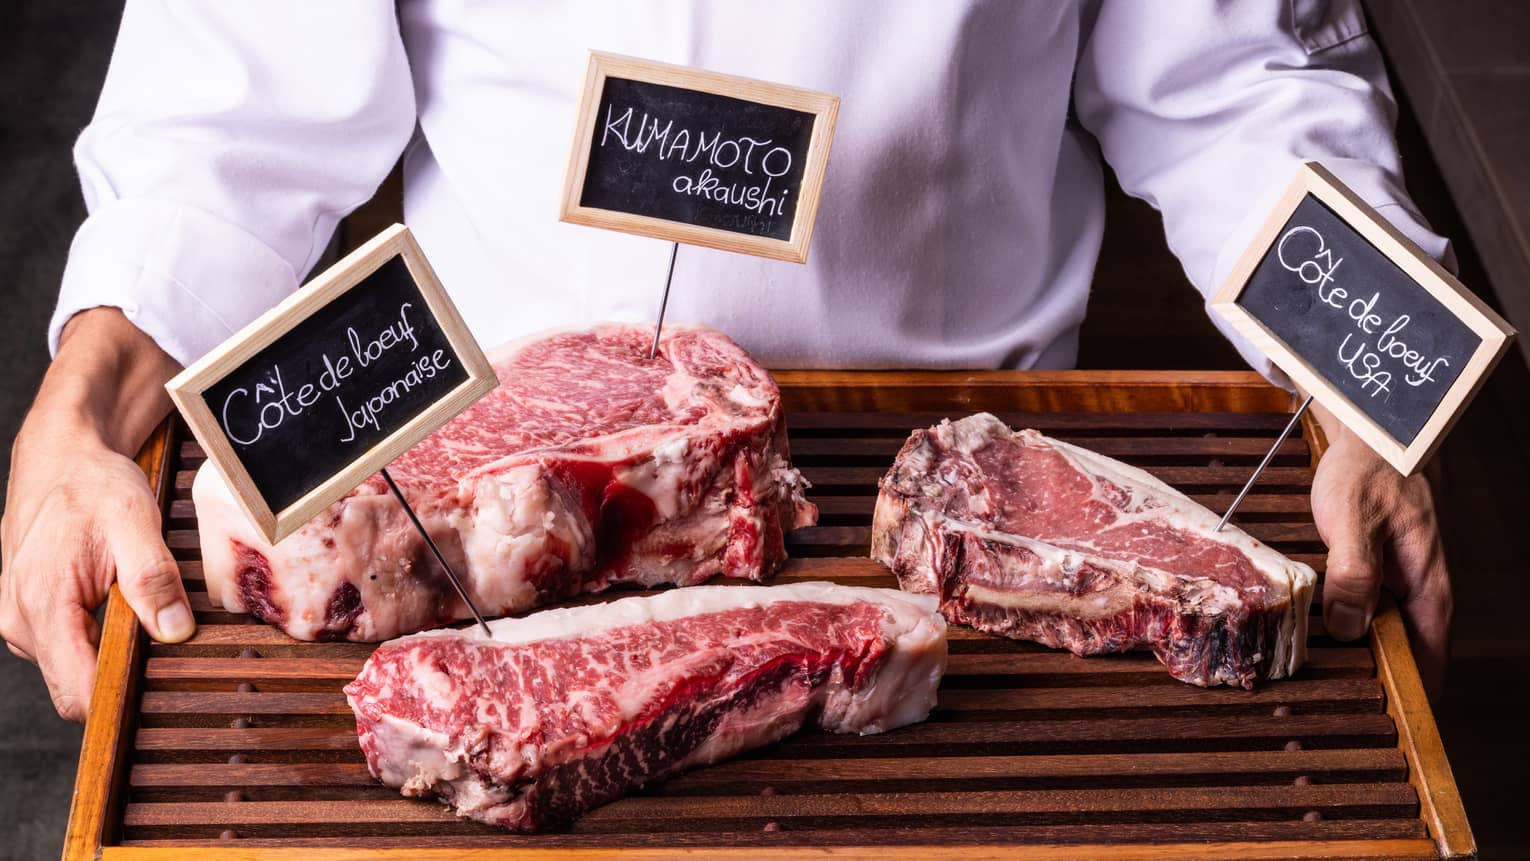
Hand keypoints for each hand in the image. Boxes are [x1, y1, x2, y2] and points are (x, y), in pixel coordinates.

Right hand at [0, 309, 186, 720]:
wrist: (61, 456)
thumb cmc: (91, 484)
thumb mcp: (134, 522)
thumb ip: (153, 579)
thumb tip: (174, 630)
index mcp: (43, 605)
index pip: (78, 692)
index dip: (121, 699)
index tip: (162, 687)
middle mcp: (22, 623)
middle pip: (76, 689)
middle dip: (121, 678)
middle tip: (165, 645)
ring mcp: (23, 622)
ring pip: (73, 671)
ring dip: (110, 656)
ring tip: (142, 615)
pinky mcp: (33, 616)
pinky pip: (69, 649)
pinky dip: (98, 639)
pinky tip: (121, 609)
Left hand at [1308, 403, 1450, 697]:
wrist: (1370, 431)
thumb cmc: (1368, 472)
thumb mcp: (1354, 521)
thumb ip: (1353, 573)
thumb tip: (1348, 628)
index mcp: (1426, 591)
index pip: (1428, 665)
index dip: (1403, 699)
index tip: (1371, 721)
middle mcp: (1418, 594)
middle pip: (1401, 657)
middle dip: (1368, 682)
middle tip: (1322, 704)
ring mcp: (1398, 584)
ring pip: (1378, 636)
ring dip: (1348, 656)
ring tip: (1308, 679)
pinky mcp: (1375, 572)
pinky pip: (1361, 612)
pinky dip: (1338, 626)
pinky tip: (1306, 633)